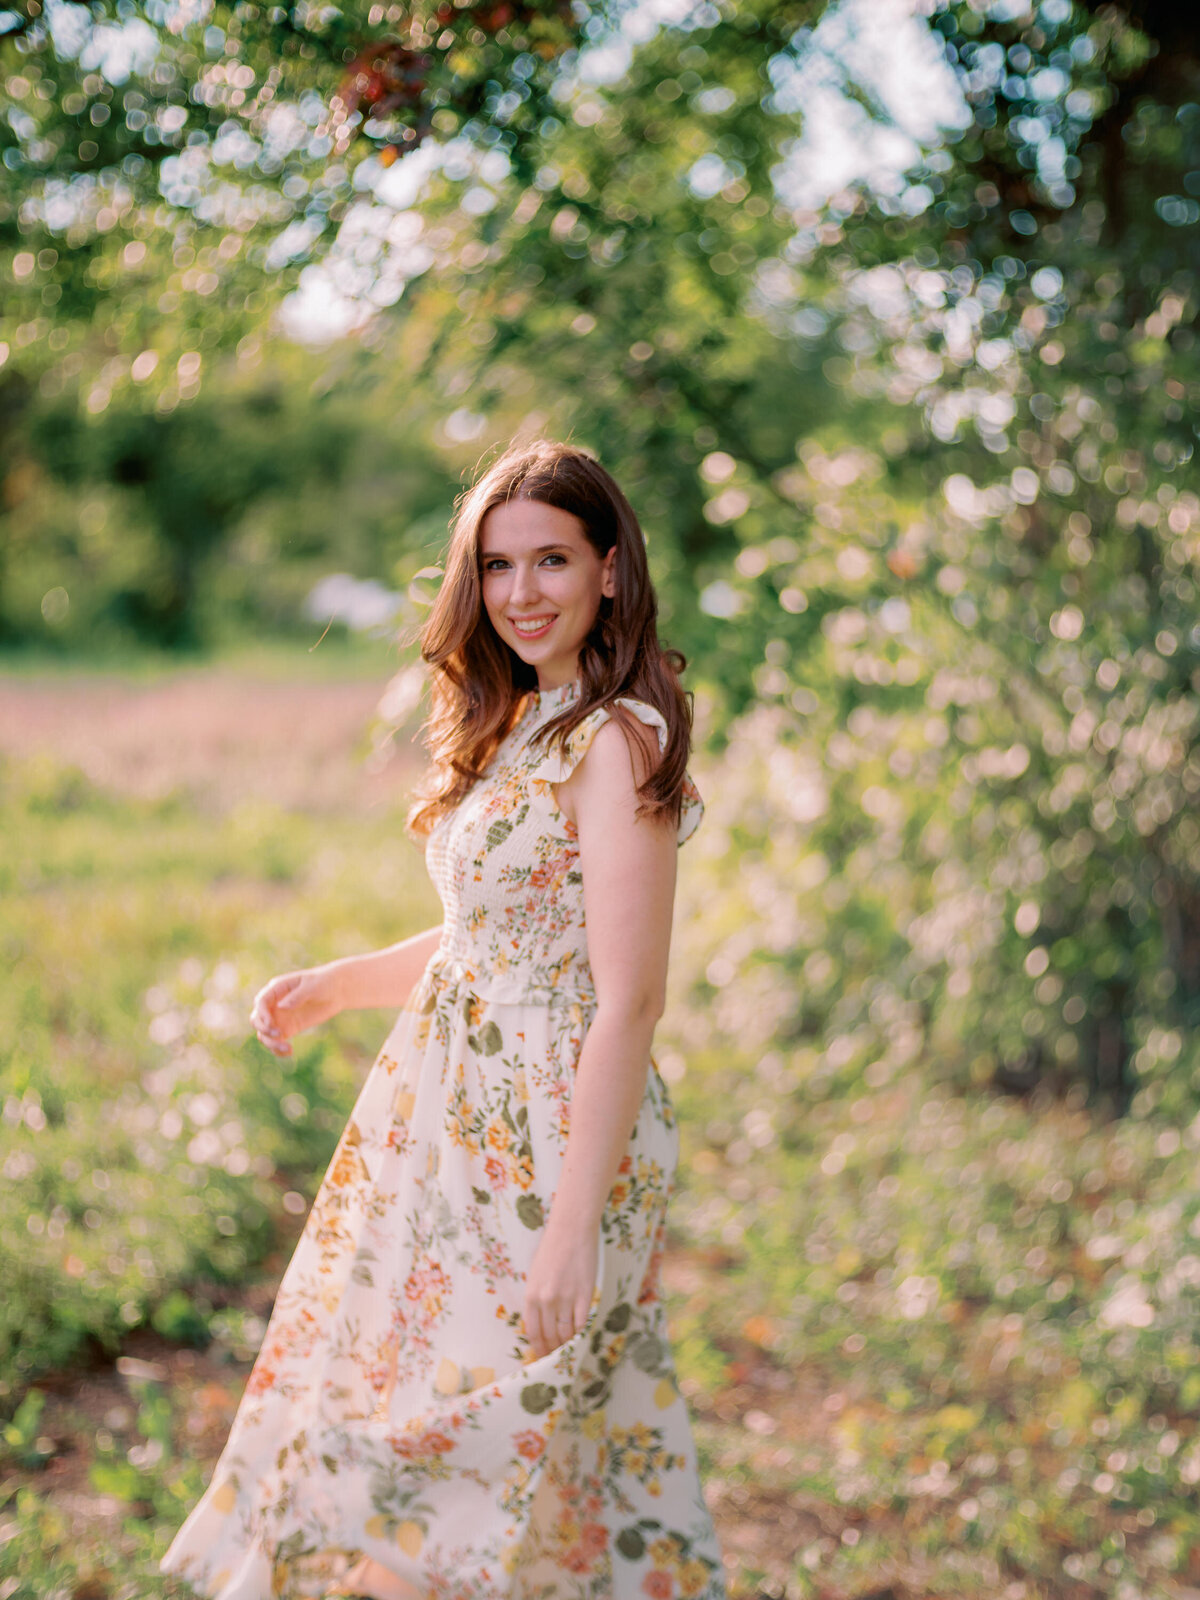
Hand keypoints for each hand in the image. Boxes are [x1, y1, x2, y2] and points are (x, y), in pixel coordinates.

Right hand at [249, 965, 342, 1057]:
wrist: (337, 991)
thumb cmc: (324, 982)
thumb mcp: (313, 986)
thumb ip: (297, 996)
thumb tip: (281, 1007)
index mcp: (277, 988)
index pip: (261, 1002)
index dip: (262, 1014)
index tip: (272, 1025)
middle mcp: (275, 1004)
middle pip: (257, 1019)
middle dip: (263, 1029)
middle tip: (280, 1035)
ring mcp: (280, 1017)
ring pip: (265, 1033)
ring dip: (271, 1043)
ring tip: (287, 1049)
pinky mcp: (289, 1028)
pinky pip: (276, 1041)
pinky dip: (278, 1049)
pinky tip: (289, 1052)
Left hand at [521, 1221, 597, 1361]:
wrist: (571, 1230)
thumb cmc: (551, 1249)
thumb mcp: (535, 1275)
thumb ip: (536, 1299)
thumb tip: (540, 1322)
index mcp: (531, 1296)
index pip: (533, 1332)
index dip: (538, 1348)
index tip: (542, 1355)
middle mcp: (547, 1301)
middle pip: (550, 1336)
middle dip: (552, 1350)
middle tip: (556, 1358)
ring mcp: (567, 1299)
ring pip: (566, 1333)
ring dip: (567, 1344)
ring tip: (568, 1349)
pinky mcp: (585, 1295)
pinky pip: (581, 1323)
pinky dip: (580, 1332)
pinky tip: (580, 1334)